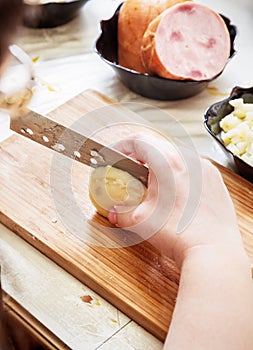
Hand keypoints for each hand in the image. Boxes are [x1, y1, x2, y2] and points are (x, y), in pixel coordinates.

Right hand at [108, 132, 243, 267]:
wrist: (213, 251)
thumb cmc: (180, 234)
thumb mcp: (141, 222)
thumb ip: (121, 213)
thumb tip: (115, 212)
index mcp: (168, 163)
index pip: (139, 140)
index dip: (121, 145)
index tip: (114, 154)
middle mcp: (189, 160)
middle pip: (158, 146)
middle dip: (140, 156)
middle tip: (130, 170)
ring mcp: (204, 169)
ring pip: (176, 157)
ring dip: (160, 165)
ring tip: (152, 184)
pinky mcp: (214, 181)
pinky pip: (191, 169)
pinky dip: (178, 174)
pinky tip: (173, 194)